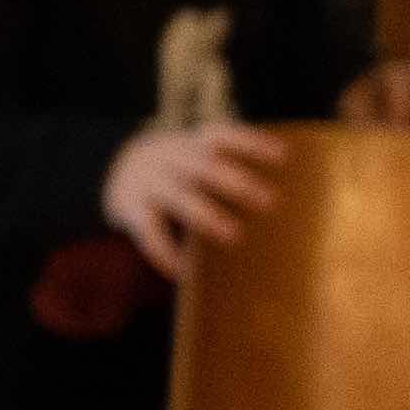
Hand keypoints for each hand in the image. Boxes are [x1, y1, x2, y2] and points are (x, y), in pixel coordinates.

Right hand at [104, 120, 290, 275]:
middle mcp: (171, 159)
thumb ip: (228, 169)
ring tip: (234, 235)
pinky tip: (183, 272)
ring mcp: (151, 183)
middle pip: (205, 166)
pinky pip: (150, 231)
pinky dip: (166, 251)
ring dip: (207, 215)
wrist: (117, 168)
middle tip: (269, 201)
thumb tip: (291, 202)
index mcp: (193, 144)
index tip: (283, 156)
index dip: (252, 144)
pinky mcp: (133, 209)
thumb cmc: (180, 171)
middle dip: (237, 182)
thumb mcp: (199, 156)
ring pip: (179, 197)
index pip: (223, 137)